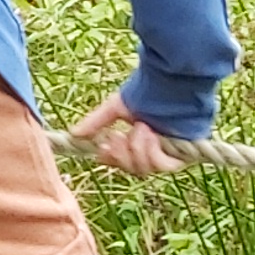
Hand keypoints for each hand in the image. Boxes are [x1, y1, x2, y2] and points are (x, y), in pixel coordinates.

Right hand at [69, 91, 192, 178]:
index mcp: (135, 140)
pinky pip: (161, 166)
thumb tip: (73, 133)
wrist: (170, 85)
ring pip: (144, 168)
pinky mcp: (180, 156)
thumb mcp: (115, 108)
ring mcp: (166, 154)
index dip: (110, 157)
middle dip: (121, 154)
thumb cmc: (145, 91)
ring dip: (138, 148)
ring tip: (142, 127)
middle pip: (130, 169)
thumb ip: (95, 122)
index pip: (120, 160)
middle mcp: (151, 150)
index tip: (102, 146)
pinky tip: (152, 134)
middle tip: (118, 135)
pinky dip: (153, 152)